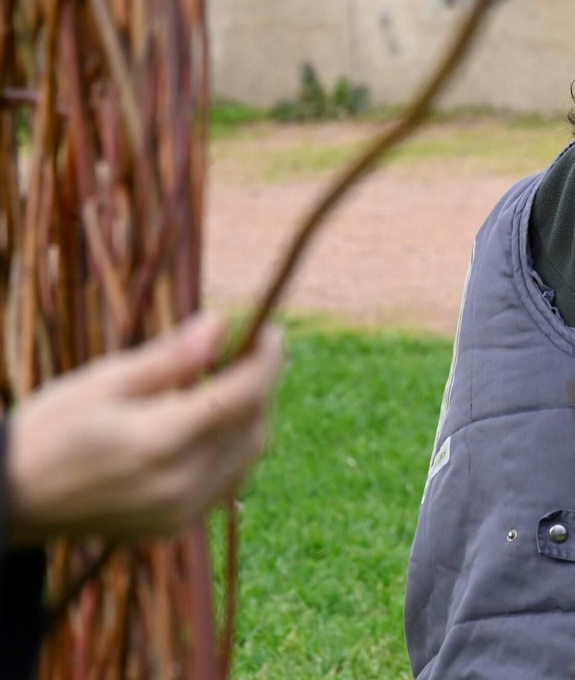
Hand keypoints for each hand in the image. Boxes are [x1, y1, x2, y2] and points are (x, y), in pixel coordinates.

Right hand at [6, 313, 285, 544]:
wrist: (11, 499)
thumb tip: (221, 324)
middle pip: (253, 425)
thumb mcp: (104, 382)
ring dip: (250, 417)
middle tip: (247, 352)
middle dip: (260, 385)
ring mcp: (180, 511)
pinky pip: (226, 481)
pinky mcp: (174, 527)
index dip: (267, 360)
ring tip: (225, 384)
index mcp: (162, 441)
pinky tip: (208, 426)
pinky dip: (232, 449)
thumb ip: (170, 358)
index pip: (243, 395)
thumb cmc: (50, 430)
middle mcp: (181, 482)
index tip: (271, 331)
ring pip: (247, 455)